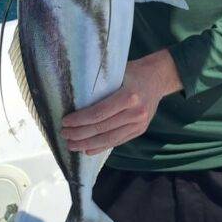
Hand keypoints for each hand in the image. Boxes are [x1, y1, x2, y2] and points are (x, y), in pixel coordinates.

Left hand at [60, 49, 182, 155]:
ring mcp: (139, 124)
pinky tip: (87, 149)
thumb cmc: (133, 72)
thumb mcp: (118, 72)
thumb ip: (101, 85)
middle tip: (64, 134)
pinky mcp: (140, 131)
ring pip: (108, 139)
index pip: (99, 113)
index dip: (80, 120)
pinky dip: (100, 147)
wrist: (158, 78)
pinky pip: (117, 141)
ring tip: (71, 145)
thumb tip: (73, 97)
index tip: (65, 122)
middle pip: (102, 128)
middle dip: (79, 134)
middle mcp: (136, 112)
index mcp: (129, 96)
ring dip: (87, 144)